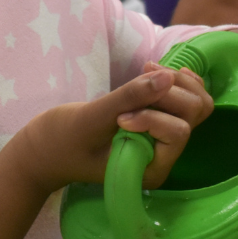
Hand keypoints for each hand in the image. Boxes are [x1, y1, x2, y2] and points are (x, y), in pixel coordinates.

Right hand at [7, 65, 214, 194]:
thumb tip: (167, 76)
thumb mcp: (91, 119)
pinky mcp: (154, 125)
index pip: (178, 133)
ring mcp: (161, 141)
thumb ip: (129, 98)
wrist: (43, 150)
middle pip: (195, 115)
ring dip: (176, 82)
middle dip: (172, 91)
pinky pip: (181, 101)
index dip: (156, 114)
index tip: (121, 117)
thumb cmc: (60, 141)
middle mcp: (163, 157)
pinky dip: (174, 82)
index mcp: (151, 168)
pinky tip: (154, 72)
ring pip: (194, 104)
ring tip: (146, 70)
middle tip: (141, 75)